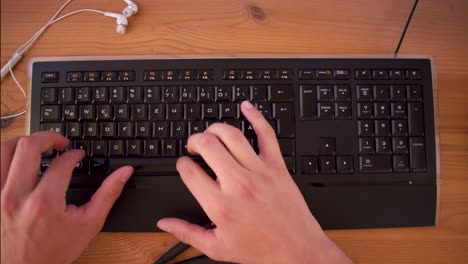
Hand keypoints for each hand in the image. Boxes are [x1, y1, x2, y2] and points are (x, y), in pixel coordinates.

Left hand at [1, 131, 132, 263]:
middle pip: (28, 146)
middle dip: (48, 137)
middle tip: (59, 142)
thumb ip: (108, 194)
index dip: (73, 154)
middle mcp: (17, 196)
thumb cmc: (52, 252)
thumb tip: (124, 172)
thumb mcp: (88, 225)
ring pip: (3, 151)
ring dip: (22, 142)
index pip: (61, 163)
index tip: (77, 156)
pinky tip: (16, 162)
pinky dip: (5, 158)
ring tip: (35, 147)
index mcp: (46, 202)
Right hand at [157, 101, 351, 263]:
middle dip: (194, 140)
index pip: (189, 171)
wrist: (296, 250)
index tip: (185, 165)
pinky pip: (266, 134)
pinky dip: (256, 117)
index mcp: (220, 205)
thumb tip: (164, 223)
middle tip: (194, 146)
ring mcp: (259, 172)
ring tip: (211, 134)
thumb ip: (187, 233)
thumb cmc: (259, 250)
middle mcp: (238, 184)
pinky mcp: (277, 166)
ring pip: (232, 135)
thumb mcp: (217, 248)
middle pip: (207, 145)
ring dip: (216, 128)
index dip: (182, 164)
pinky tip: (246, 107)